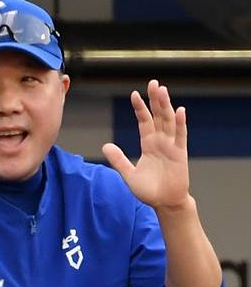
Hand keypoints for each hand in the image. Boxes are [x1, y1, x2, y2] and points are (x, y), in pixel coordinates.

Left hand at [102, 80, 189, 209]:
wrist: (165, 203)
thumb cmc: (149, 190)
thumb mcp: (128, 174)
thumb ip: (118, 160)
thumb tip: (105, 146)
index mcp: (148, 144)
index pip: (144, 121)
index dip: (140, 108)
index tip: (135, 94)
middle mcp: (160, 142)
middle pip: (158, 116)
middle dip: (155, 100)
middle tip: (153, 83)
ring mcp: (171, 146)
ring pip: (169, 122)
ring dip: (166, 106)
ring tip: (163, 91)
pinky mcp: (180, 154)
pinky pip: (181, 136)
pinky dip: (180, 124)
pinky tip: (179, 111)